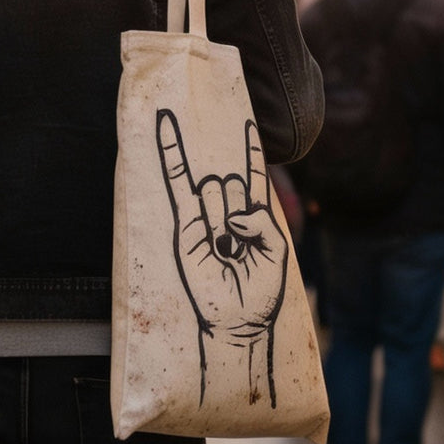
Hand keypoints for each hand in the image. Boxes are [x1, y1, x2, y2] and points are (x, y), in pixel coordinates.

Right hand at [157, 110, 288, 364]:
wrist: (238, 320)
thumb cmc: (260, 291)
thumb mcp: (277, 253)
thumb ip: (263, 224)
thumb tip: (231, 216)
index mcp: (251, 215)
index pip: (252, 174)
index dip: (250, 150)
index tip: (247, 122)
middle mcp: (225, 210)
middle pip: (231, 183)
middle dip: (238, 209)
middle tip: (238, 246)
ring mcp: (204, 216)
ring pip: (215, 188)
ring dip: (224, 219)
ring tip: (225, 252)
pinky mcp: (185, 226)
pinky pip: (177, 185)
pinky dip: (170, 154)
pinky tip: (166, 122)